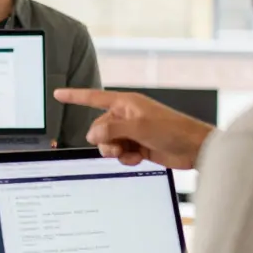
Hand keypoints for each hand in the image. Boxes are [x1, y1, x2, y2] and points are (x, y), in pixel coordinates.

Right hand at [54, 88, 213, 169]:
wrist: (195, 148)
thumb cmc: (173, 130)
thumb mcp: (138, 127)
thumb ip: (112, 129)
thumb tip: (92, 134)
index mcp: (125, 103)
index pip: (93, 98)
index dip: (75, 96)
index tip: (58, 94)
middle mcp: (126, 116)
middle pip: (98, 128)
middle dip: (104, 140)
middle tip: (117, 146)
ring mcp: (131, 132)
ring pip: (107, 143)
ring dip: (115, 151)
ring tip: (129, 153)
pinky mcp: (137, 146)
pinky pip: (119, 153)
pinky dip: (125, 158)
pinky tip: (137, 158)